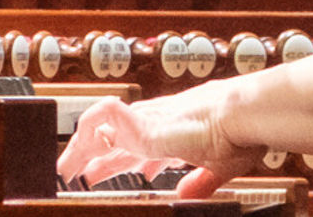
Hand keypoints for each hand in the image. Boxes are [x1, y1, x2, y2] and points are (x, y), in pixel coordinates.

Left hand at [55, 85, 263, 198]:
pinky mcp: (146, 126)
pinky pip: (105, 117)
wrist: (246, 115)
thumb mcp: (219, 167)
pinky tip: (82, 147)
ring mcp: (150, 121)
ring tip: (66, 166)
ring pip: (103, 126)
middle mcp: (158, 123)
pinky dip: (90, 128)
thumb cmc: (242, 133)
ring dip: (82, 145)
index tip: (101, 174)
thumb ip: (200, 182)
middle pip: (114, 137)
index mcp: (173, 132)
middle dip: (92, 155)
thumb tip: (188, 197)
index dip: (117, 160)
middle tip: (72, 171)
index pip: (136, 145)